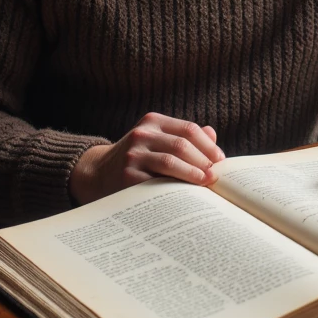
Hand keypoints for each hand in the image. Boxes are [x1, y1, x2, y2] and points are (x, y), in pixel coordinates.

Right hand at [69, 113, 224, 204]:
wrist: (96, 174)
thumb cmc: (136, 158)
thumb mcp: (156, 141)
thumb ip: (182, 136)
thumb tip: (213, 136)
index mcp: (153, 122)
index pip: (188, 129)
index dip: (208, 145)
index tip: (220, 160)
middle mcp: (142, 135)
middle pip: (182, 145)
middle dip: (204, 161)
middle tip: (217, 175)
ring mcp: (133, 155)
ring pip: (171, 162)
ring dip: (193, 173)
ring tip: (206, 183)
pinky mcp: (127, 176)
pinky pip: (156, 183)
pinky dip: (174, 188)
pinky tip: (184, 195)